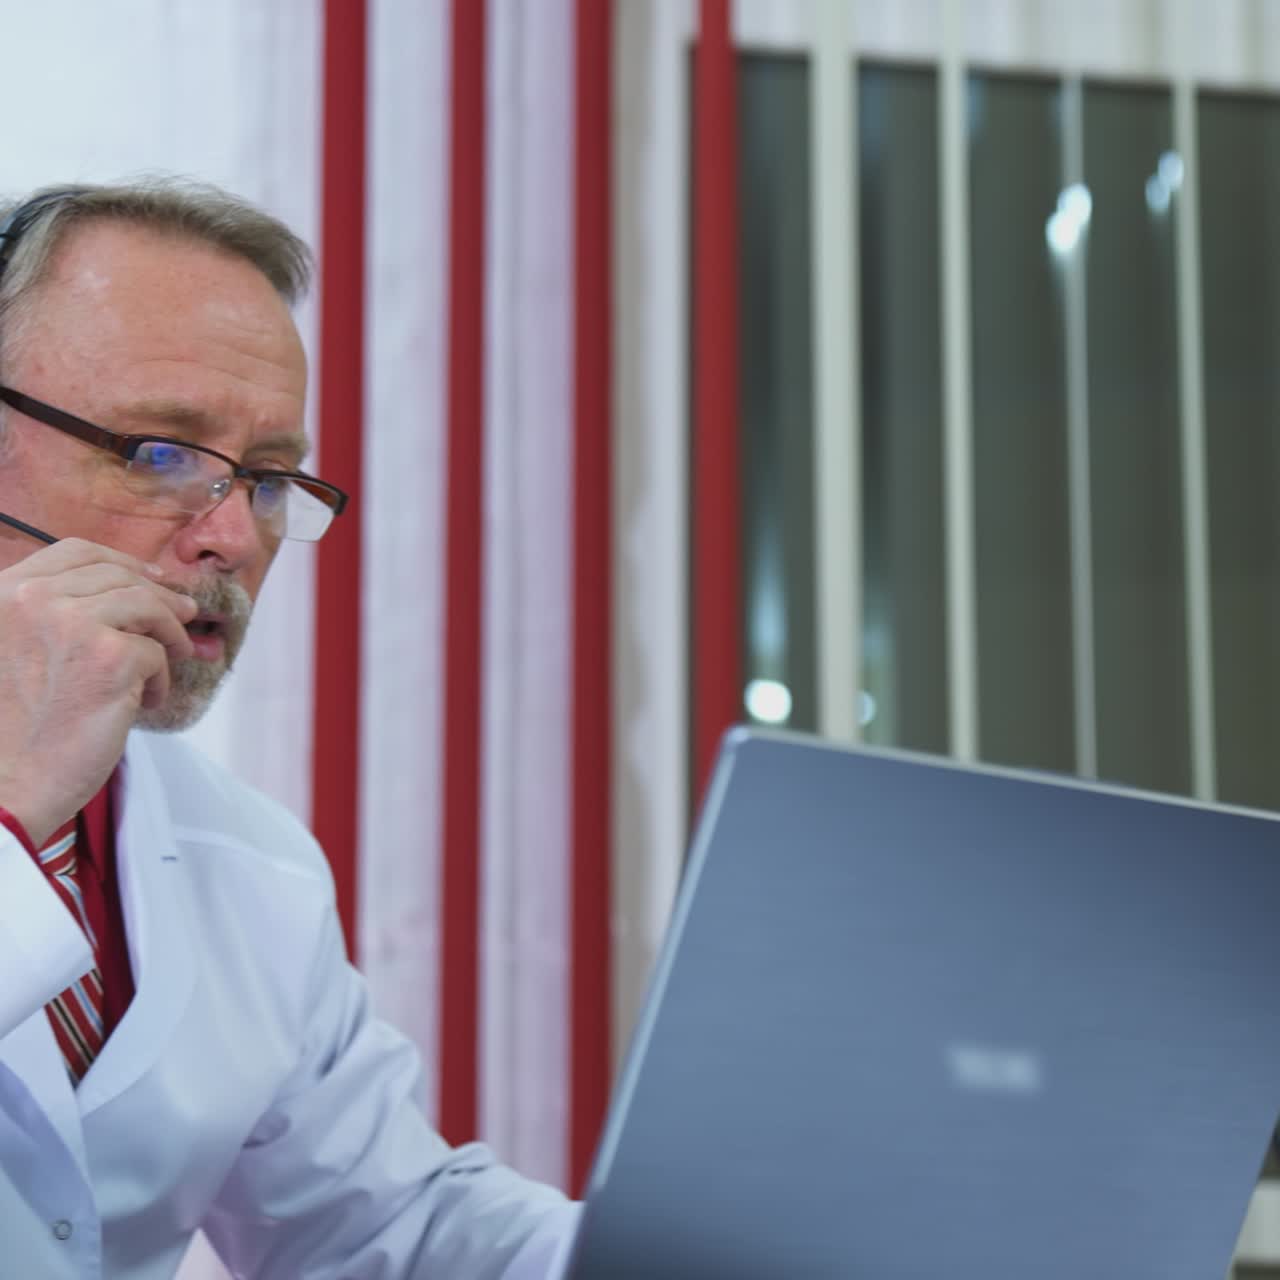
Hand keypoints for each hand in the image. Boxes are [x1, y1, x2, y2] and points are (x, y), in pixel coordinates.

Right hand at [0, 538, 196, 847]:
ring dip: (170, 632)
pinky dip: (160, 678)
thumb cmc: (12, 730)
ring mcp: (70, 624)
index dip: (123, 562)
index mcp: (2, 593)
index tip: (152, 578)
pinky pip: (157, 653)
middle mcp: (31, 599)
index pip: (75, 552)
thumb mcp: (13, 651)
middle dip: (159, 595)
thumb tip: (136, 588)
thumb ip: (52, 616)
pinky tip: (143, 702)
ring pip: (146, 605)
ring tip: (175, 656)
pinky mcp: (109, 658)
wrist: (5, 787)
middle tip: (186, 615)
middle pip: (118, 575)